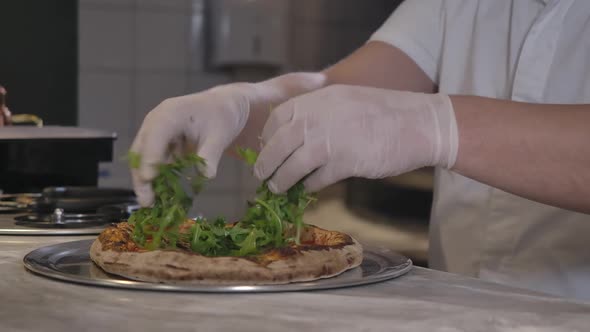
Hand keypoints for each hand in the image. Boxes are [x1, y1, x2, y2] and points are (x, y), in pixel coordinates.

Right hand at [131, 74, 326, 205]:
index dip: (150, 157)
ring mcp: (156, 132)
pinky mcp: (161, 143)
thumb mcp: (220, 134)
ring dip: (147, 180)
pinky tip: (164, 194)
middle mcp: (156, 121)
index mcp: (169, 113)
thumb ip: (210, 155)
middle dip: (142, 176)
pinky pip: (154, 161)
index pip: (154, 137)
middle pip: (141, 150)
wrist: (225, 106)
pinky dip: (158, 177)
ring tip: (153, 203)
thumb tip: (204, 176)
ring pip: (144, 158)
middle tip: (146, 202)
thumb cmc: (223, 115)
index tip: (150, 178)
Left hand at [254, 85, 457, 192]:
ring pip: (293, 165)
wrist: (420, 123)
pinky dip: (309, 186)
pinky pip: (316, 179)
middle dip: (266, 162)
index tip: (265, 148)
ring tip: (277, 188)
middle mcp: (319, 117)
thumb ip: (321, 112)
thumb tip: (297, 132)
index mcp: (319, 98)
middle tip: (262, 175)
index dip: (268, 136)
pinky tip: (308, 189)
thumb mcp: (347, 100)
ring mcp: (330, 140)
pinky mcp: (345, 162)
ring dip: (282, 179)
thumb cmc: (386, 112)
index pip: (279, 117)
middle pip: (279, 144)